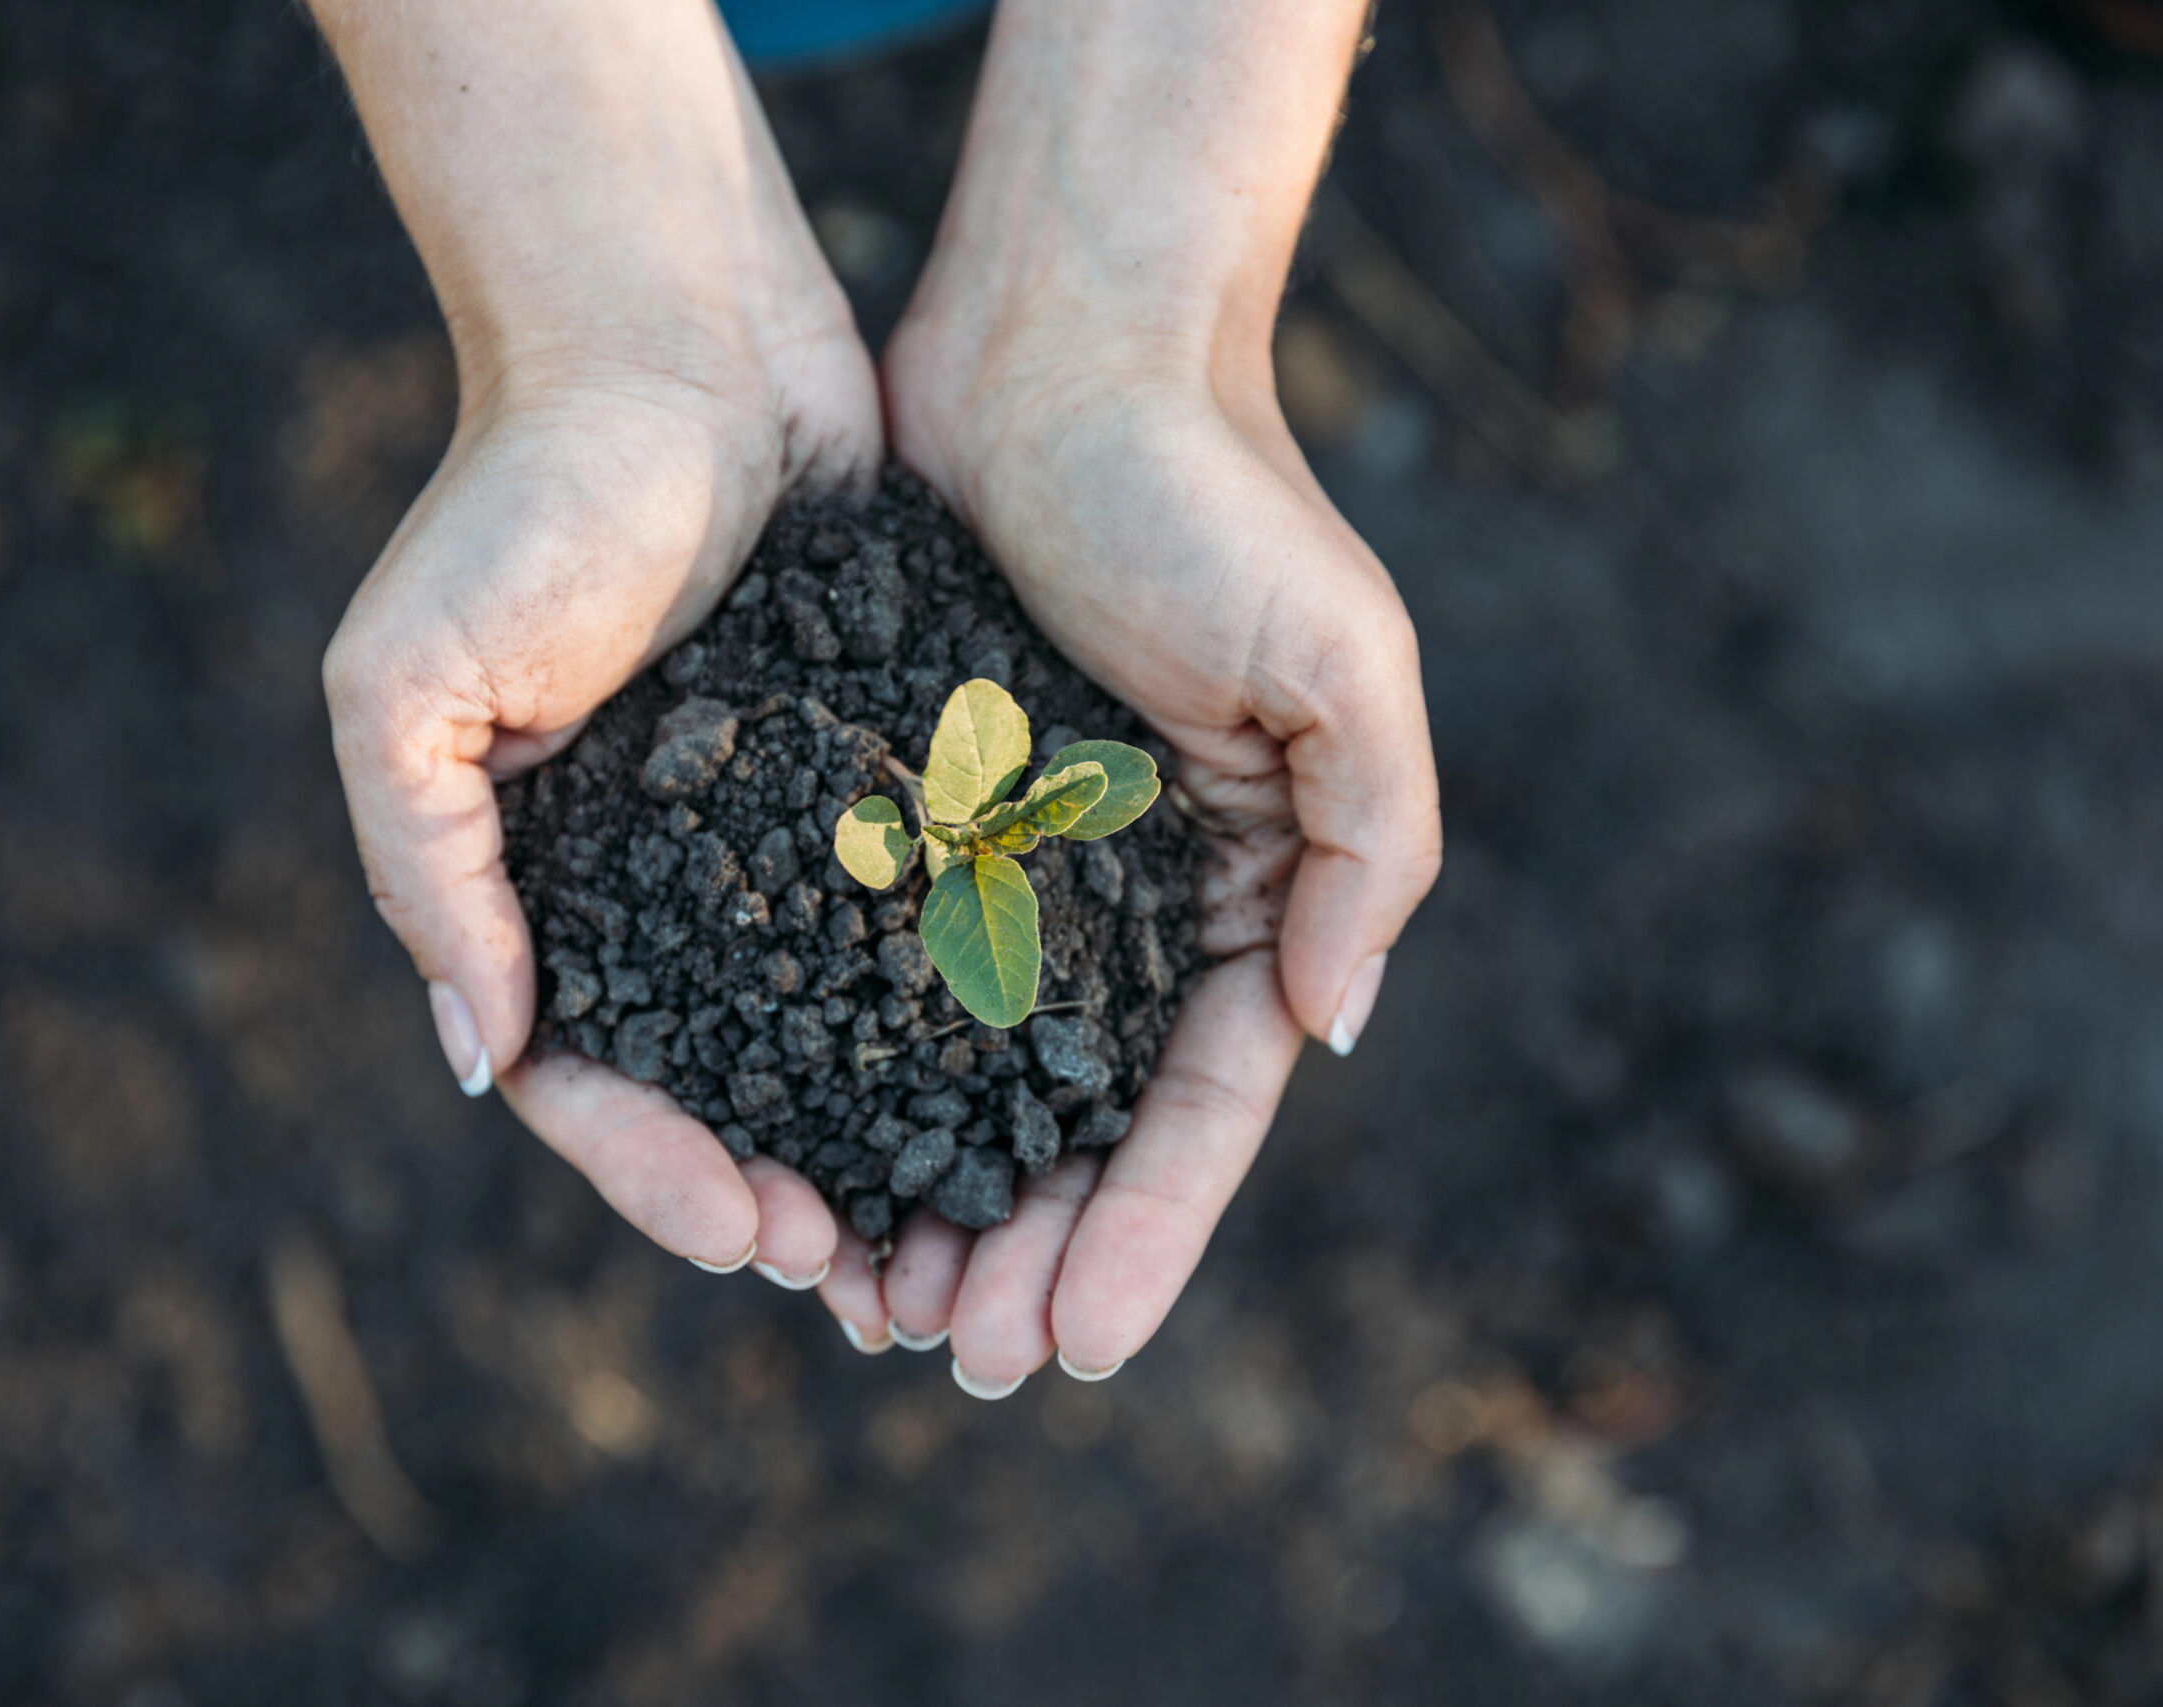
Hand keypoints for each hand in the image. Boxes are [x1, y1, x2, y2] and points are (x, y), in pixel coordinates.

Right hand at [316, 0, 880, 1280]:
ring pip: (836, 1035)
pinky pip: (923, 919)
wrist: (672, 336)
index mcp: (544, 893)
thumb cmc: (519, 498)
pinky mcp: (886, 779)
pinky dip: (959, 1013)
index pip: (590, 1085)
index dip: (659, 1175)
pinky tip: (1024, 1084)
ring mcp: (781, 844)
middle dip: (786, 1196)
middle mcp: (669, 891)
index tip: (753, 1232)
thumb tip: (483, 1061)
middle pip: (726, 1092)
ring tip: (960, 1229)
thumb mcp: (406, 680)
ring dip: (884, 1145)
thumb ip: (429, 868)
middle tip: (868, 1278)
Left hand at [801, 0, 1440, 1390]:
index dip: (1146, 1234)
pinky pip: (869, 975)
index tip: (1077, 1346)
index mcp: (1241, 887)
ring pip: (967, 1082)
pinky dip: (845, 1082)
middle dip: (1029, 1253)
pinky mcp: (907, 810)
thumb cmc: (1211, 489)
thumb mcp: (1339, 659)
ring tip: (871, 1314)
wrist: (1055, 339)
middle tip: (957, 1360)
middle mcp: (1126, 900)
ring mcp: (1012, 864)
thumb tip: (1332, 1028)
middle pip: (1079, 1126)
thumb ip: (1365, 844)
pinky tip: (797, 1167)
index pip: (1203, 1106)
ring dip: (932, 1204)